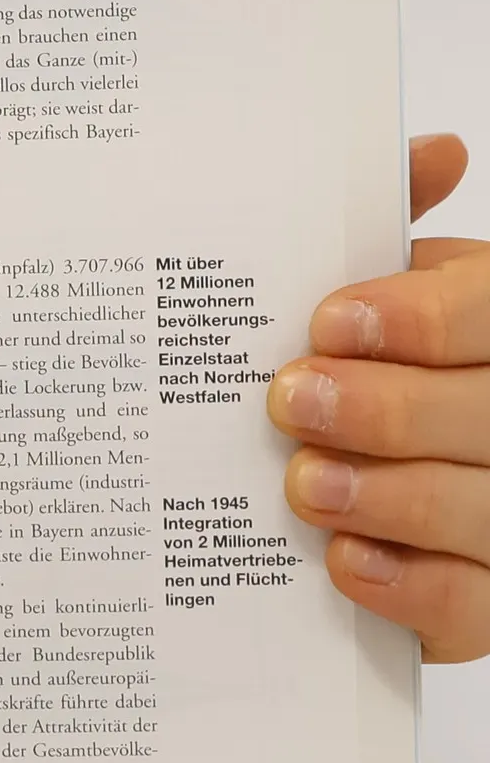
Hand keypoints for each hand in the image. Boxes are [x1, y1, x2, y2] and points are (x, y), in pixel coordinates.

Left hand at [267, 132, 489, 659]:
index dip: (423, 320)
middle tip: (292, 400)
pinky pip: (474, 610)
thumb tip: (435, 151)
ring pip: (485, 512)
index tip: (330, 321)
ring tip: (303, 481)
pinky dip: (407, 588)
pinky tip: (343, 560)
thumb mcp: (406, 289)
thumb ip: (395, 226)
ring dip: (388, 497)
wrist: (404, 458)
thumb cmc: (403, 361)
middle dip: (388, 410)